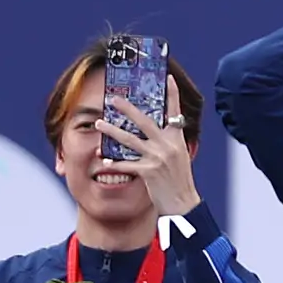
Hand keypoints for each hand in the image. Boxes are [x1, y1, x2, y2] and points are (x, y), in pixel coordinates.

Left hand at [102, 92, 200, 218]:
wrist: (183, 205)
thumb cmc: (179, 182)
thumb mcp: (179, 158)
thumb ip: (168, 144)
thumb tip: (155, 132)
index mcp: (177, 139)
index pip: (175, 112)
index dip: (172, 94)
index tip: (168, 78)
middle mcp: (168, 145)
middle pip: (144, 121)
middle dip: (127, 108)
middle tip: (114, 99)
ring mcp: (158, 157)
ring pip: (130, 139)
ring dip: (112, 130)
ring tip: (99, 123)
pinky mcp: (148, 171)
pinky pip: (127, 164)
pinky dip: (115, 162)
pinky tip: (105, 160)